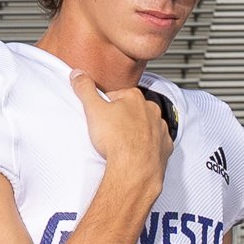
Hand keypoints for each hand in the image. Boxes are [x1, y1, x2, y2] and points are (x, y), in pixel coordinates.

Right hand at [71, 70, 173, 204]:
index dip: (105, 106)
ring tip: (121, 143)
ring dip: (135, 131)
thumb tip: (78, 74)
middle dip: (121, 118)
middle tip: (109, 131)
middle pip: (132, 110)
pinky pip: (156, 143)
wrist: (134, 169)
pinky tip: (136, 152)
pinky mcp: (165, 147)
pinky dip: (147, 146)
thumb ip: (85, 89)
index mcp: (135, 98)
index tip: (100, 117)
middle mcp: (152, 111)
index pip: (116, 96)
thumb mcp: (93, 109)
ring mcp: (160, 129)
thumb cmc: (117, 140)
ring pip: (146, 126)